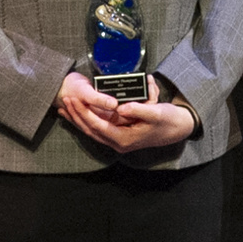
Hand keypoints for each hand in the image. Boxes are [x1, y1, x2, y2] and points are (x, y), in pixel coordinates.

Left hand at [56, 73, 197, 151]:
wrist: (177, 129)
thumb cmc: (168, 120)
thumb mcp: (156, 113)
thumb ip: (138, 110)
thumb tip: (120, 108)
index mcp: (125, 139)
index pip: (98, 126)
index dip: (84, 113)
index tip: (75, 99)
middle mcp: (118, 142)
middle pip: (90, 130)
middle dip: (76, 115)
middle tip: (65, 99)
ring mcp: (118, 140)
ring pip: (92, 130)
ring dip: (78, 118)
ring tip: (65, 106)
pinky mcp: (119, 134)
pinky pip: (98, 128)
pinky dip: (87, 120)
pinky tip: (78, 112)